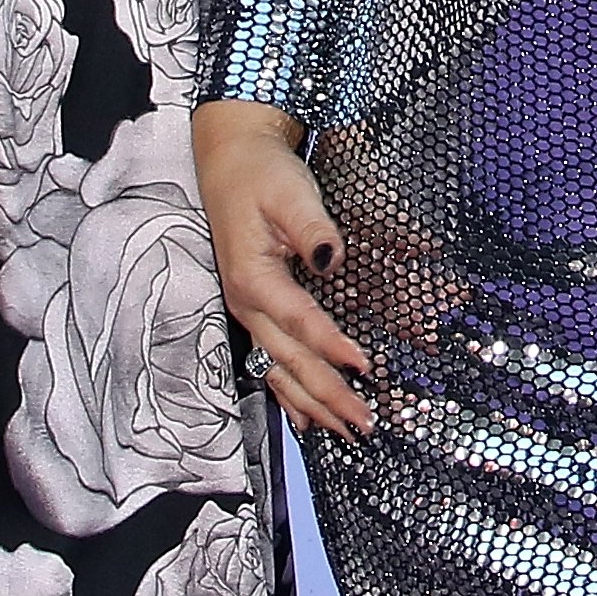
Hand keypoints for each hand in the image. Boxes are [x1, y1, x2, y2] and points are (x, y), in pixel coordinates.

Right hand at [198, 100, 377, 439]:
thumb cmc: (261, 175)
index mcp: (254, 278)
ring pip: (279, 372)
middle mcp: (247, 305)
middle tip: (365, 422)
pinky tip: (309, 421)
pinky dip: (292, 396)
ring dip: (313, 405)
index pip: (299, 322)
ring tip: (346, 433)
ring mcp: (249, 314)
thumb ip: (313, 228)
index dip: (332, 347)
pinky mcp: (257, 313)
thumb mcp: (290, 193)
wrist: (231, 162)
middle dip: (328, 395)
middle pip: (290, 362)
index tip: (365, 367)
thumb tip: (329, 258)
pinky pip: (272, 364)